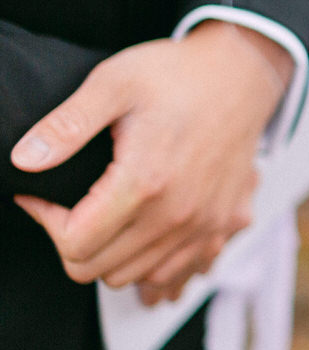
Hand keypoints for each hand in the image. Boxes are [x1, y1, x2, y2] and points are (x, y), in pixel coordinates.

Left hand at [11, 21, 290, 304]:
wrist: (243, 73)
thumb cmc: (178, 74)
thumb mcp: (113, 83)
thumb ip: (66, 125)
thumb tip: (24, 160)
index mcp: (146, 182)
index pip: (74, 244)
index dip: (45, 220)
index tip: (42, 194)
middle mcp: (179, 214)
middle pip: (98, 269)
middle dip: (71, 241)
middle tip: (71, 203)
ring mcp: (206, 223)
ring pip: (135, 277)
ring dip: (109, 254)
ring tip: (103, 215)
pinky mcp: (225, 223)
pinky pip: (178, 272)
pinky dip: (152, 265)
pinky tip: (140, 233)